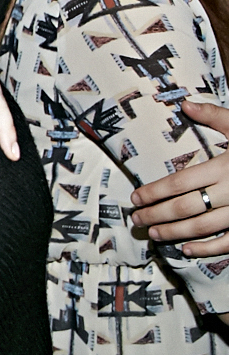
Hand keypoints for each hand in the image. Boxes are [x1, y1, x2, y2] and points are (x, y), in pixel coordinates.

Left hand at [130, 101, 228, 255]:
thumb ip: (215, 117)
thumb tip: (185, 104)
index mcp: (224, 167)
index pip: (178, 183)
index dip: (153, 192)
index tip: (135, 198)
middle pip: (184, 207)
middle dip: (156, 214)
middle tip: (136, 219)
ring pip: (202, 227)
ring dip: (174, 232)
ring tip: (153, 233)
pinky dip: (208, 248)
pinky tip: (187, 249)